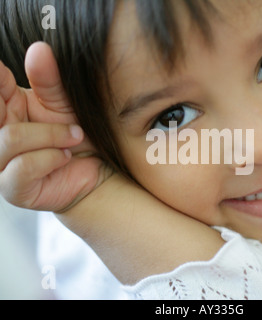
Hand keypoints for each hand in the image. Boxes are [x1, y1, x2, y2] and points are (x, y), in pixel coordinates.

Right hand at [0, 42, 111, 212]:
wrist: (95, 168)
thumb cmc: (75, 134)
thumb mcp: (65, 104)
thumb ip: (50, 80)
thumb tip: (39, 49)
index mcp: (4, 107)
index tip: (8, 73)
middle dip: (32, 116)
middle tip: (59, 115)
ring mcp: (0, 163)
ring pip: (11, 138)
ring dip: (52, 135)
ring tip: (75, 135)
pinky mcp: (13, 188)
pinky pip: (23, 166)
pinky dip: (51, 157)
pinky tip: (65, 156)